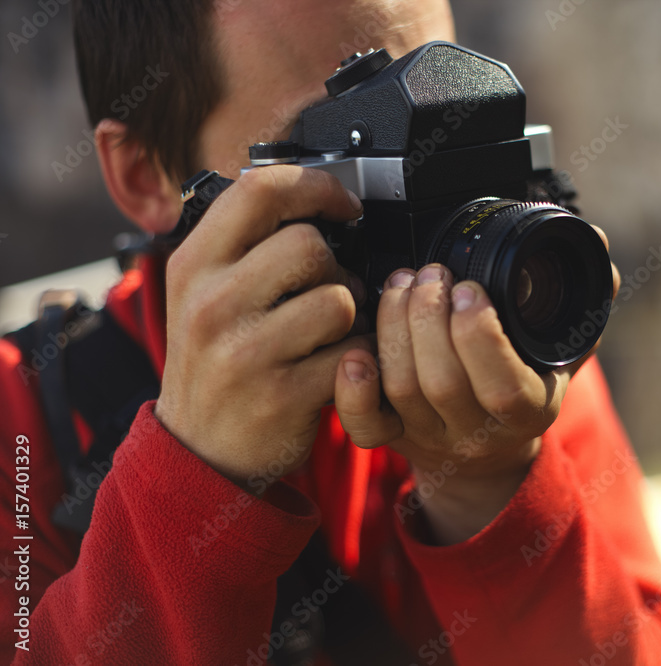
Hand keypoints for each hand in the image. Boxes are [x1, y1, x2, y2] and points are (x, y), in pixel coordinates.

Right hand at [154, 166, 368, 491]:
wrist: (199, 449)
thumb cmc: (214, 362)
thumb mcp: (203, 293)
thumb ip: (245, 245)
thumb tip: (313, 199)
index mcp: (193, 264)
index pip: (259, 190)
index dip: (315, 186)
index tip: (343, 204)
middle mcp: (211, 303)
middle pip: (310, 245)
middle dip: (335, 267)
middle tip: (327, 291)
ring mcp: (244, 352)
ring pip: (339, 299)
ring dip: (351, 315)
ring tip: (330, 333)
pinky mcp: (281, 395)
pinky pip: (352, 354)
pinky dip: (360, 359)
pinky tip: (337, 367)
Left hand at [334, 230, 620, 543]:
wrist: (490, 448)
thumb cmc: (526, 384)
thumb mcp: (562, 346)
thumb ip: (582, 296)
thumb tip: (596, 243)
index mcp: (528, 410)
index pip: (502, 388)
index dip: (479, 336)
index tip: (470, 286)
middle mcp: (477, 433)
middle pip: (441, 383)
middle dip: (427, 317)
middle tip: (430, 273)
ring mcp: (430, 437)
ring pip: (400, 390)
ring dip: (394, 327)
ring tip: (401, 283)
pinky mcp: (392, 438)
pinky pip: (364, 427)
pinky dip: (352, 389)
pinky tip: (356, 349)